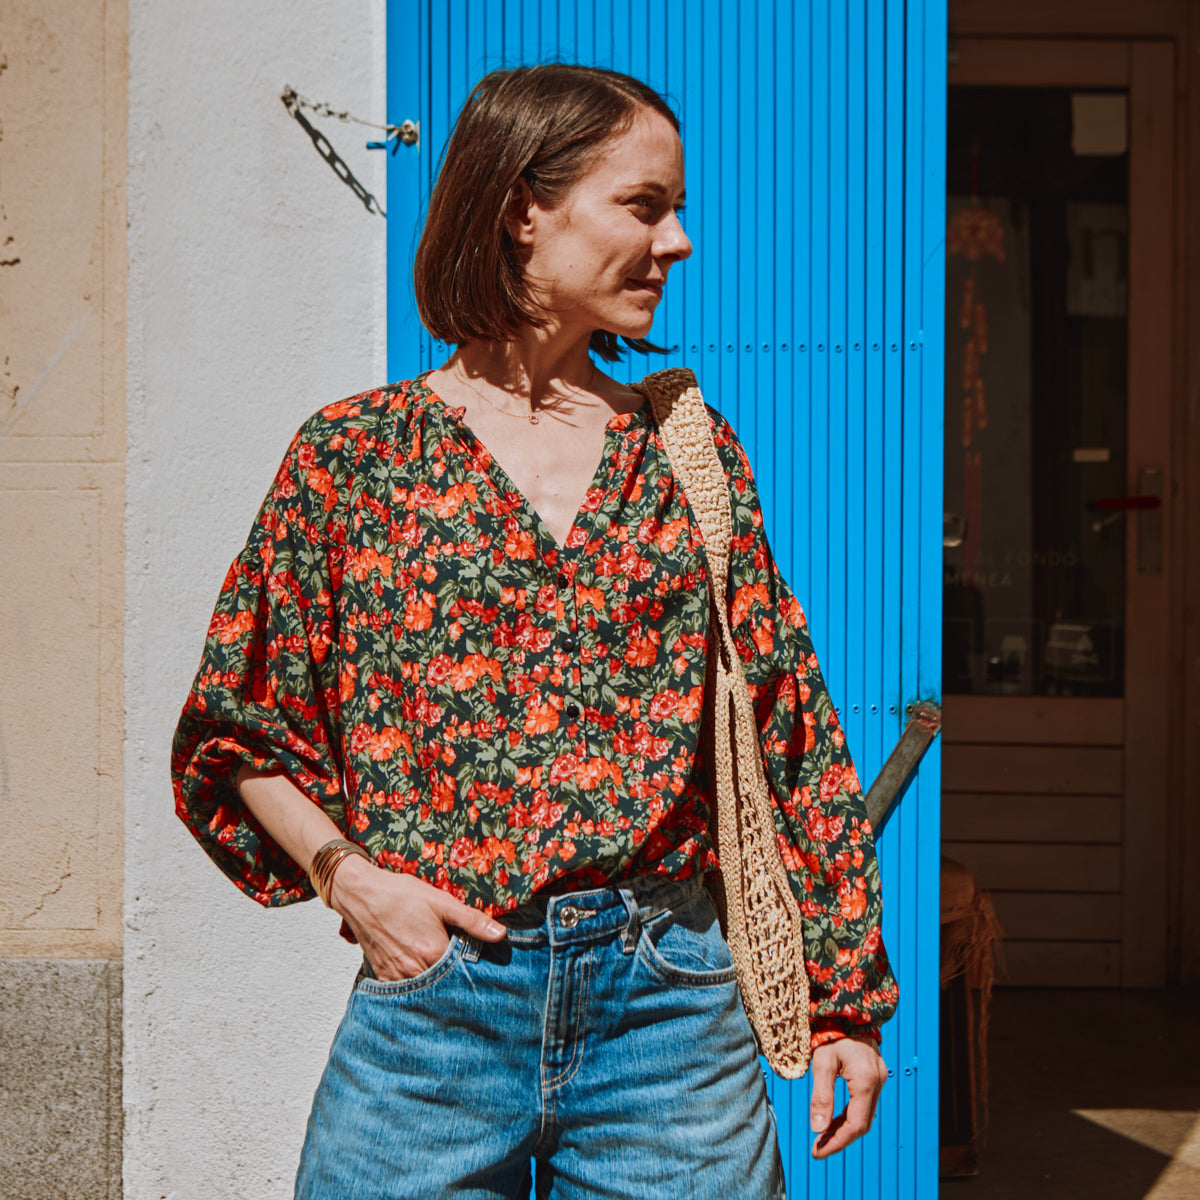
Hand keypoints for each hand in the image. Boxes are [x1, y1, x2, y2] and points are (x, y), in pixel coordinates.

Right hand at [328, 856, 506, 981]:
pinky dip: (416, 981)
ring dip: (435, 981)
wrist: (361, 895)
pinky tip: (419, 966)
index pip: (464, 972)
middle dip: (455, 976)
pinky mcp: (384, 976)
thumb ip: (472, 921)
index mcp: (434, 955)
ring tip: (439, 964)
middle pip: (445, 983)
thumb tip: (501, 935)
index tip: (478, 961)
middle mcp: (416, 972)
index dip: (473, 966)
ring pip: (425, 988)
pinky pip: (405, 988)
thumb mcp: (441, 902)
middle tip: (458, 961)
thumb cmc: (400, 895)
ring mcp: (398, 977)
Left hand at [809, 1037, 887, 1158]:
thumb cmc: (832, 1032)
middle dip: (840, 1138)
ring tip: (823, 1137)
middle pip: (862, 1124)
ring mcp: (879, 1078)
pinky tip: (834, 1119)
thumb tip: (818, 1129)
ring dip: (845, 1128)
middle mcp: (878, 1082)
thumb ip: (821, 1096)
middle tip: (818, 1148)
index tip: (817, 1152)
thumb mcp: (822, 1062)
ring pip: (865, 1115)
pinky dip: (850, 1115)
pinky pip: (865, 1104)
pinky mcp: (875, 1075)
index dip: (837, 1142)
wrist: (848, 1008)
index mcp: (866, 1081)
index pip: (855, 1125)